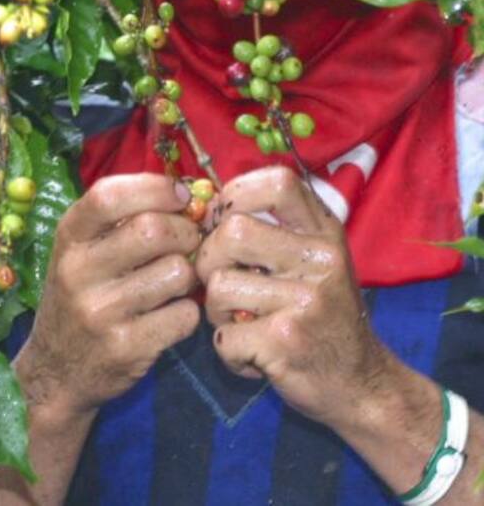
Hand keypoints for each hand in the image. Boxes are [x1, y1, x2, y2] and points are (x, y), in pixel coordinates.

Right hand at [17, 173, 200, 417]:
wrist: (54, 370)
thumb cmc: (78, 296)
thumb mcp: (80, 251)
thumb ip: (120, 221)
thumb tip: (187, 195)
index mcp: (68, 238)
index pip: (108, 195)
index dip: (155, 188)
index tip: (181, 195)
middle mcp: (77, 271)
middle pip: (153, 230)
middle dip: (185, 232)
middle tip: (188, 242)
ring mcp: (100, 311)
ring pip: (176, 273)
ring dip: (188, 275)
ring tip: (174, 283)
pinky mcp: (125, 348)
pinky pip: (184, 316)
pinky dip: (187, 312)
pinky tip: (169, 315)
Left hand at [195, 166, 396, 428]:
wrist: (362, 384)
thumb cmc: (322, 317)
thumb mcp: (315, 261)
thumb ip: (274, 229)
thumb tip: (205, 206)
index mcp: (325, 233)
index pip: (278, 182)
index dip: (235, 194)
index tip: (222, 220)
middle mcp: (321, 259)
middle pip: (233, 231)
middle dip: (209, 260)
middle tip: (221, 284)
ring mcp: (306, 300)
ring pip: (218, 285)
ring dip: (216, 311)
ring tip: (241, 324)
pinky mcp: (287, 340)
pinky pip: (223, 335)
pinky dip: (228, 351)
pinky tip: (254, 356)